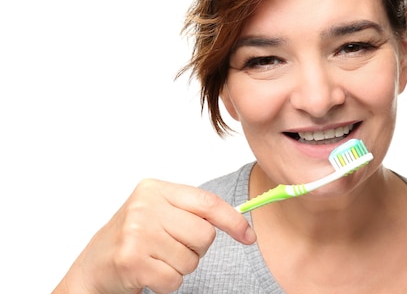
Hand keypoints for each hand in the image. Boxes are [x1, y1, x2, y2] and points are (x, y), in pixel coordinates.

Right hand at [52, 179, 255, 293]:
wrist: (92, 267)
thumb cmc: (132, 239)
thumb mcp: (159, 213)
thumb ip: (192, 213)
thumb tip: (241, 225)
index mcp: (155, 189)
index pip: (207, 203)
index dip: (233, 221)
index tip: (248, 236)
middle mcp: (144, 206)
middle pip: (204, 235)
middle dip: (194, 249)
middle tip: (170, 249)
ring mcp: (136, 232)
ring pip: (191, 259)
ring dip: (179, 267)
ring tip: (156, 259)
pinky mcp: (132, 260)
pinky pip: (174, 279)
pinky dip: (166, 283)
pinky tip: (148, 273)